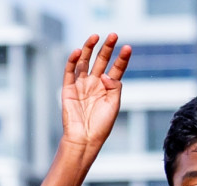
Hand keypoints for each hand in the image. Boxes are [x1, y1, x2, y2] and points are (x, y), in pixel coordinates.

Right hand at [60, 34, 130, 152]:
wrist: (84, 139)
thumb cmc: (101, 125)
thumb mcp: (114, 105)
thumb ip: (114, 86)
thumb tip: (105, 73)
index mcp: (108, 88)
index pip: (116, 68)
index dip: (122, 58)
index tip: (128, 47)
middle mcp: (95, 84)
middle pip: (101, 61)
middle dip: (107, 48)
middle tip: (113, 35)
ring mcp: (81, 85)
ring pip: (84, 62)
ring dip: (89, 48)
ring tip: (96, 36)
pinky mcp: (68, 89)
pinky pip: (69, 72)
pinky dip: (72, 61)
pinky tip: (77, 51)